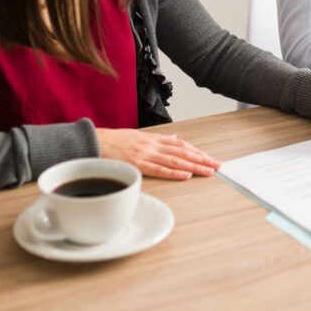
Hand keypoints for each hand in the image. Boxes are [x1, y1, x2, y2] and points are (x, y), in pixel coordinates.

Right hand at [95, 128, 219, 180]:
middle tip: (217, 165)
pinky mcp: (137, 164)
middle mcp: (152, 145)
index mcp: (153, 139)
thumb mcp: (138, 135)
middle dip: (202, 159)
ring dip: (194, 166)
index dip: (197, 151)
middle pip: (183, 152)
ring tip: (209, 171)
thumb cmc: (114, 141)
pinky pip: (159, 169)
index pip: (181, 145)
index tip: (209, 158)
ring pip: (175, 160)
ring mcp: (145, 154)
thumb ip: (158, 139)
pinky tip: (187, 175)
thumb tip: (174, 139)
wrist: (93, 141)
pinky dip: (174, 172)